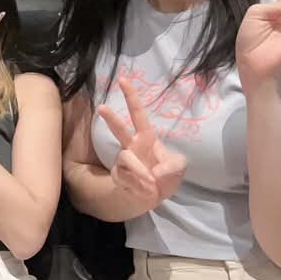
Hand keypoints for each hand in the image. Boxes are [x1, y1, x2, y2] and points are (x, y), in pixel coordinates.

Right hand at [98, 78, 186, 208]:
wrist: (150, 199)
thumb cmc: (163, 178)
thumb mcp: (178, 168)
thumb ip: (175, 165)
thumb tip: (158, 170)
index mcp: (146, 138)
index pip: (138, 114)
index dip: (131, 97)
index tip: (123, 80)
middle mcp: (132, 146)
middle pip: (119, 129)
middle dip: (111, 118)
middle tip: (102, 107)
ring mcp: (124, 161)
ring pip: (126, 158)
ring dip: (140, 171)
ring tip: (152, 184)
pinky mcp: (118, 175)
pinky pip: (127, 177)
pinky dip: (141, 186)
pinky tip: (148, 191)